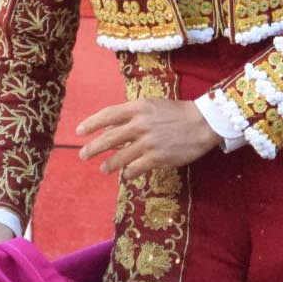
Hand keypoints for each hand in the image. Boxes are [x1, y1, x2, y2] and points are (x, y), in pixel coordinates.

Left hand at [75, 98, 218, 177]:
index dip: (91, 123)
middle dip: (93, 148)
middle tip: (83, 155)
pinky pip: (135, 168)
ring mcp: (148, 142)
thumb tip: (112, 126)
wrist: (203, 123)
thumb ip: (133, 115)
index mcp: (138, 108)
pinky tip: (126, 176)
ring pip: (120, 157)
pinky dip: (128, 173)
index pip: (108, 115)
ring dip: (109, 164)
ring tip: (104, 169)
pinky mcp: (157, 158)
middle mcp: (140, 124)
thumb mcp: (152, 105)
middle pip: (109, 138)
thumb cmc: (178, 113)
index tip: (79, 131)